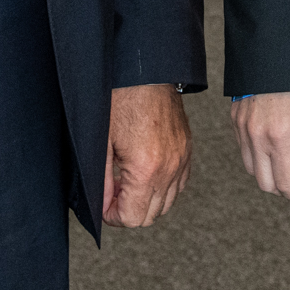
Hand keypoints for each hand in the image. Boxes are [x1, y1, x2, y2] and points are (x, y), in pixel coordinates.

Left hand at [104, 82, 191, 226]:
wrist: (146, 71)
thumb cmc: (122, 99)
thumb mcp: (103, 142)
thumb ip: (102, 180)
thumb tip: (102, 205)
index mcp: (147, 168)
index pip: (133, 218)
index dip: (113, 217)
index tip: (104, 205)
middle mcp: (169, 167)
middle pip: (151, 216)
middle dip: (128, 210)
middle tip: (113, 192)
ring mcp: (181, 159)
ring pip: (167, 203)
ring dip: (145, 200)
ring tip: (128, 181)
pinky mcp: (187, 150)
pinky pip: (179, 184)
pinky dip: (162, 187)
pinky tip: (145, 173)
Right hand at [231, 90, 289, 204]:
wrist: (272, 51)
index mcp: (280, 137)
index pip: (285, 184)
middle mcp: (257, 137)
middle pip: (266, 184)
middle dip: (284, 188)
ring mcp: (242, 129)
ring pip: (252, 170)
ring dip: (269, 174)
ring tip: (286, 163)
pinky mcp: (235, 121)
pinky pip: (244, 151)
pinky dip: (257, 157)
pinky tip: (272, 147)